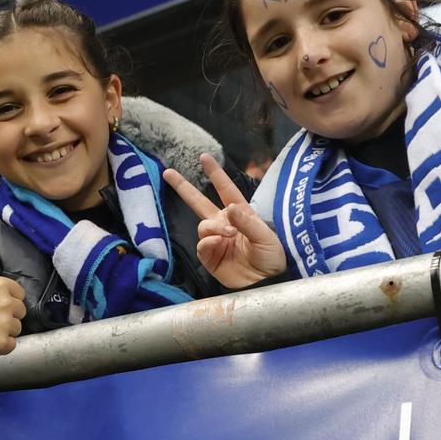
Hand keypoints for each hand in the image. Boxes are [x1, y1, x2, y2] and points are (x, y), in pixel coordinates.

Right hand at [0, 231, 24, 364]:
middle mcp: (6, 303)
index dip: (6, 301)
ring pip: (16, 329)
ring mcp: (5, 324)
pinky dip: (0, 346)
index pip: (18, 295)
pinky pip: (11, 345)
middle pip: (20, 312)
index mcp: (1, 285)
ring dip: (3, 332)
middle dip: (6, 316)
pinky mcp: (1, 343)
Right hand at [161, 156, 286, 288]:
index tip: (204, 157)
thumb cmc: (272, 257)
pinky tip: (218, 244)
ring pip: (203, 226)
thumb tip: (229, 208)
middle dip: (184, 188)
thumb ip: (246, 222)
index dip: (215, 174)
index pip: (226, 190)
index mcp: (240, 215)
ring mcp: (216, 241)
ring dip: (213, 228)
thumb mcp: (266, 237)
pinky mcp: (209, 257)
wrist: (266, 282)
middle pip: (199, 203)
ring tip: (228, 236)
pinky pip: (202, 245)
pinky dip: (208, 242)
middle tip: (168, 173)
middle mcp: (225, 225)